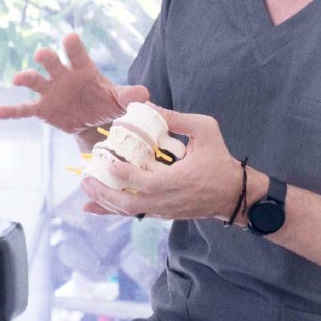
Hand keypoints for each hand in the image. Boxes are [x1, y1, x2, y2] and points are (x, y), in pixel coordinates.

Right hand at [0, 32, 149, 134]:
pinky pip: (24, 110)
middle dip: (48, 59)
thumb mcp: (120, 100)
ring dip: (26, 78)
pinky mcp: (41, 109)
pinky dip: (11, 111)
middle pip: (53, 63)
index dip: (73, 46)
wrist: (93, 120)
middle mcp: (63, 75)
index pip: (78, 54)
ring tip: (18, 79)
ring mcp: (50, 91)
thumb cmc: (106, 101)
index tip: (69, 38)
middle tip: (42, 54)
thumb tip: (144, 94)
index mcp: (83, 69)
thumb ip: (129, 96)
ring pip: (35, 81)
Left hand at [82, 106, 242, 221]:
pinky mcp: (163, 214)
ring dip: (105, 203)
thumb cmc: (220, 159)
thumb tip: (148, 106)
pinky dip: (113, 210)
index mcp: (181, 180)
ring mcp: (165, 211)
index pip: (149, 183)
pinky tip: (95, 206)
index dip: (127, 175)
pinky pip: (135, 214)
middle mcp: (170, 200)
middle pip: (132, 205)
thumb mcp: (205, 130)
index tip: (109, 163)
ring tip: (86, 190)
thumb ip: (177, 119)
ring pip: (130, 212)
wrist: (234, 194)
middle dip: (106, 194)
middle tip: (86, 180)